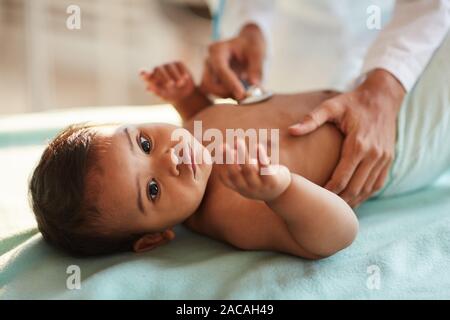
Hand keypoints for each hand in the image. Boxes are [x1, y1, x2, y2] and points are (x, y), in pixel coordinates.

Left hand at [141, 61, 194, 102]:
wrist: (184, 95)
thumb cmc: (171, 96)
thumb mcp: (163, 95)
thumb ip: (155, 91)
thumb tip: (147, 88)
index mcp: (151, 78)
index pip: (144, 74)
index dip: (145, 74)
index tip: (146, 76)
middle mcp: (158, 70)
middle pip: (157, 69)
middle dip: (164, 77)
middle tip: (170, 85)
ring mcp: (167, 65)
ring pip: (168, 66)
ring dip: (174, 75)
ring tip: (180, 84)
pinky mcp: (177, 63)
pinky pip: (178, 64)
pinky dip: (182, 71)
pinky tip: (185, 78)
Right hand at [200, 23, 265, 99]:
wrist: (247, 46)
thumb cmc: (252, 46)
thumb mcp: (258, 52)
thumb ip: (257, 68)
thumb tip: (254, 84)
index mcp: (218, 50)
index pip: (220, 69)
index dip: (230, 83)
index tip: (242, 94)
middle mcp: (209, 61)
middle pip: (209, 83)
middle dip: (225, 92)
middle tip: (244, 96)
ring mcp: (208, 72)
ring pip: (210, 90)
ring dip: (226, 95)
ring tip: (244, 94)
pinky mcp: (211, 81)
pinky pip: (214, 93)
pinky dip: (227, 96)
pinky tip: (239, 94)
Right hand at [219, 139, 291, 201]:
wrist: (281, 193)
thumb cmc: (260, 179)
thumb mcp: (247, 175)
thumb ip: (238, 163)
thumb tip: (226, 146)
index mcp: (238, 187)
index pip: (225, 178)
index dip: (220, 164)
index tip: (219, 149)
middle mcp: (247, 189)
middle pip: (235, 175)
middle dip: (229, 160)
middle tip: (224, 146)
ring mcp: (260, 186)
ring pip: (249, 170)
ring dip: (242, 154)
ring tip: (238, 141)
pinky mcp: (272, 181)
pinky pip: (265, 168)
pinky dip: (260, 156)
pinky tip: (258, 146)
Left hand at [288, 69, 405, 206]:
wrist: (382, 97)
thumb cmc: (352, 102)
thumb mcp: (332, 106)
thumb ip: (312, 119)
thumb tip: (291, 131)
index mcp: (358, 144)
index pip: (342, 178)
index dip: (328, 191)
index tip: (314, 199)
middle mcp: (374, 154)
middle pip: (355, 188)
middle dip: (339, 201)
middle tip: (322, 209)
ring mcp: (383, 159)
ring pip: (367, 189)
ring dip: (353, 201)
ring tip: (335, 210)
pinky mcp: (388, 160)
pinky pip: (377, 184)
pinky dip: (365, 195)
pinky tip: (353, 200)